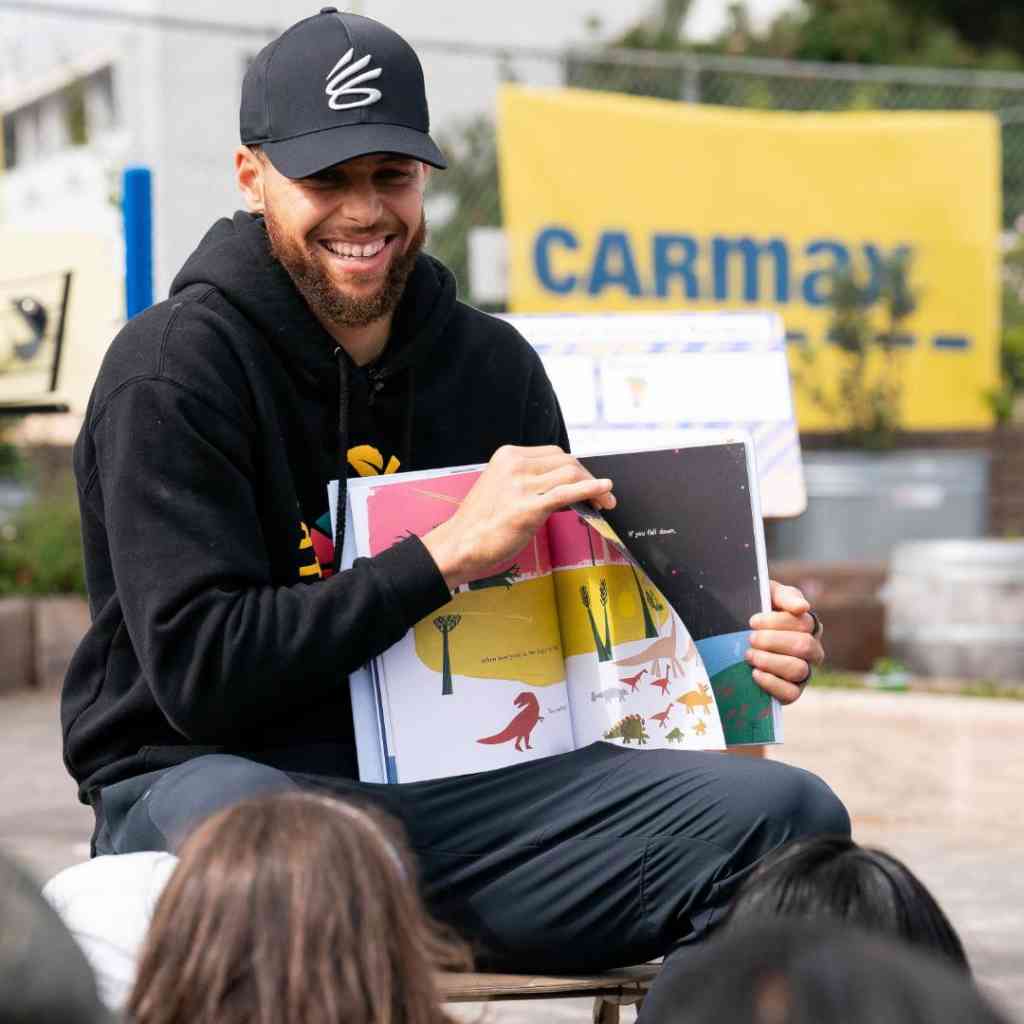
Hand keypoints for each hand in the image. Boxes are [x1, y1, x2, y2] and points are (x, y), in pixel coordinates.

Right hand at [422, 445, 614, 589]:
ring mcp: (521, 485)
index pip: (554, 454)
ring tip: (604, 502)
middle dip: (588, 476)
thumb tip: (567, 488)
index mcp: (507, 456)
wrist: (458, 545)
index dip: (577, 468)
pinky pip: (567, 493)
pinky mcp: (528, 507)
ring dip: (593, 488)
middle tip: (602, 495)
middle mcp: (514, 465)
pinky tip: (604, 492)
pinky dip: (590, 490)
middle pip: (566, 462)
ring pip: (570, 475)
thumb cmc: (480, 523)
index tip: (588, 482)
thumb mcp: (503, 490)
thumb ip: (529, 483)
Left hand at [745, 581, 823, 704]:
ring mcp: (803, 673)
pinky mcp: (791, 693)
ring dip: (770, 661)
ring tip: (749, 655)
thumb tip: (803, 607)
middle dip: (772, 641)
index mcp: (808, 626)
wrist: (734, 636)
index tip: (752, 621)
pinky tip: (755, 673)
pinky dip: (773, 684)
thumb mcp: (768, 596)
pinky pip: (791, 694)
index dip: (777, 622)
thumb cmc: (757, 613)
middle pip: (804, 646)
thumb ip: (786, 596)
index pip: (804, 623)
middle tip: (751, 639)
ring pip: (798, 669)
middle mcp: (811, 651)